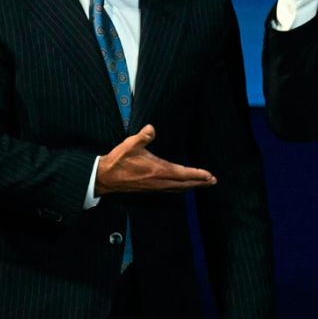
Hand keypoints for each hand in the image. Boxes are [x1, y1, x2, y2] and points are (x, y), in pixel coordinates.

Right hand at [95, 124, 216, 194]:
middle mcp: (160, 181)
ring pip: (179, 189)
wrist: (104, 178)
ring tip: (203, 184)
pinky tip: (183, 187)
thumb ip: (142, 137)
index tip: (209, 175)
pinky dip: (181, 189)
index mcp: (158, 170)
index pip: (183, 173)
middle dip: (200, 182)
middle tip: (213, 181)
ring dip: (192, 186)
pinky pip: (171, 191)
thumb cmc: (118, 160)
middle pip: (185, 184)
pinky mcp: (151, 189)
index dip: (198, 174)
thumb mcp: (130, 145)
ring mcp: (155, 187)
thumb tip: (151, 128)